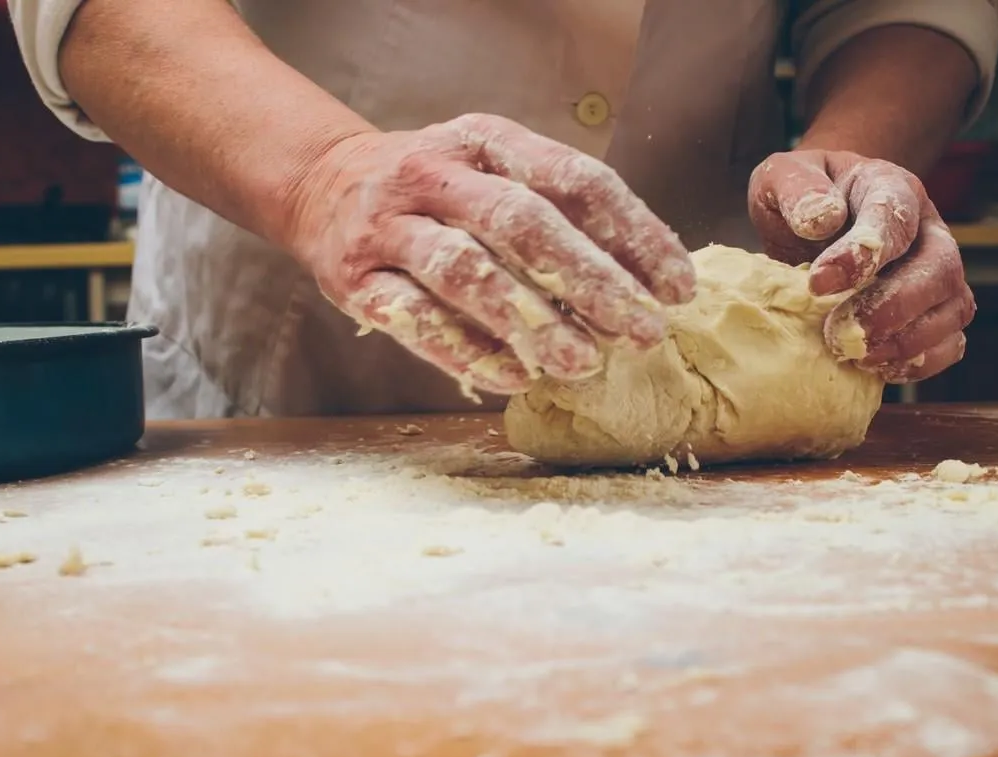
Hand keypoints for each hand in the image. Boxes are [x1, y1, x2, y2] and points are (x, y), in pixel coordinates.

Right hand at [285, 113, 695, 394]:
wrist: (322, 187)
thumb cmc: (434, 191)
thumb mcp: (491, 170)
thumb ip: (555, 209)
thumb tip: (642, 280)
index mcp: (483, 138)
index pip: (572, 177)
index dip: (632, 232)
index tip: (675, 288)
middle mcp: (433, 173)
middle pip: (520, 222)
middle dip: (589, 279)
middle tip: (641, 330)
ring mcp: (388, 226)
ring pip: (464, 270)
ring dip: (528, 319)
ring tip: (581, 361)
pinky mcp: (355, 280)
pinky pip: (414, 319)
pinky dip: (466, 351)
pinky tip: (513, 376)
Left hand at [748, 150, 974, 382]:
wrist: (813, 216)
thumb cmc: (800, 196)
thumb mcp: (781, 176)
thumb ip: (796, 189)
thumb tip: (820, 219)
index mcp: (892, 187)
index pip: (894, 218)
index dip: (862, 254)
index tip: (818, 284)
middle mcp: (927, 230)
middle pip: (939, 269)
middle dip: (893, 306)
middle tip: (839, 332)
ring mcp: (937, 273)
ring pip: (953, 309)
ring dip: (908, 341)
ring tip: (855, 355)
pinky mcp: (933, 311)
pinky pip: (950, 342)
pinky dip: (920, 362)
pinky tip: (874, 368)